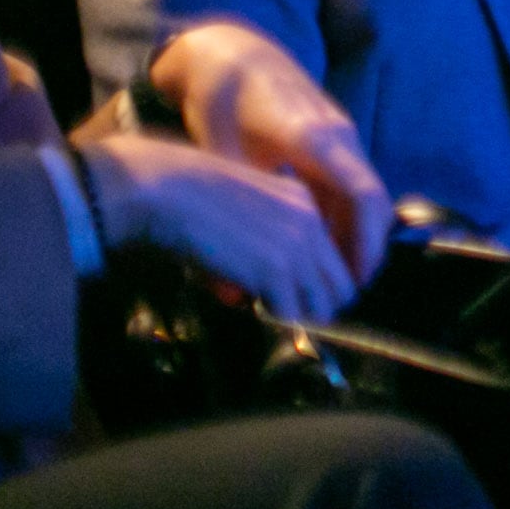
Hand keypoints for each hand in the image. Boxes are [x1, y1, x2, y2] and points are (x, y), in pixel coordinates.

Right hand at [77, 135, 359, 323]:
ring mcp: (298, 248)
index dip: (317, 281)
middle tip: (286, 309)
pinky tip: (251, 303)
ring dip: (297, 313)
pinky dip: (274, 317)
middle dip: (316, 304)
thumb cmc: (190, 196)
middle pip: (341, 286)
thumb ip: (268, 236)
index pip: (334, 255)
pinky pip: (291, 313)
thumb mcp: (247, 205)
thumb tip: (267, 277)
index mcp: (305, 203)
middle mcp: (311, 224)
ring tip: (266, 306)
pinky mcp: (276, 271)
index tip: (296, 291)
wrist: (169, 190)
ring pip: (322, 304)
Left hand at [150, 24, 390, 284]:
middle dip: (366, 249)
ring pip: (362, 196)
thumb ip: (230, 225)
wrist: (232, 54)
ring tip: (334, 279)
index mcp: (316, 140)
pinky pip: (348, 185)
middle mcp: (340, 137)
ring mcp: (340, 136)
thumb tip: (230, 295)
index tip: (356, 281)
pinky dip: (341, 219)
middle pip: (372, 201)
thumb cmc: (222, 103)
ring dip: (354, 236)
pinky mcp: (332, 140)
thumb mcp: (221, 162)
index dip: (366, 242)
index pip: (364, 195)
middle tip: (347, 294)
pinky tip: (319, 247)